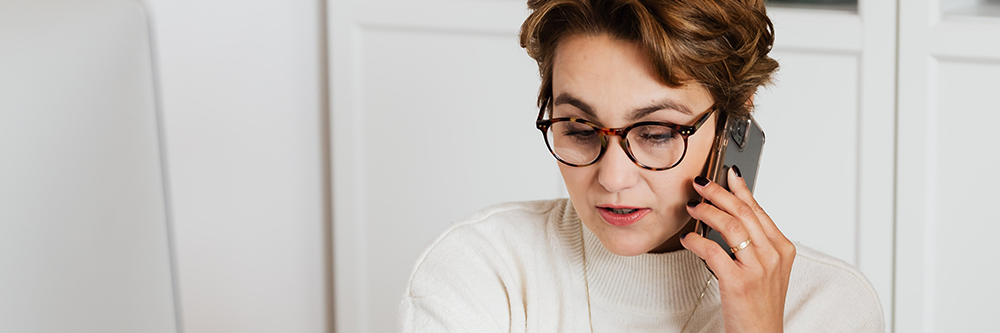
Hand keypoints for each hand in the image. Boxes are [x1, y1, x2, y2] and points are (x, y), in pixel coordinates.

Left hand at [680, 166, 795, 332]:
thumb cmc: (760, 304)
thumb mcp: (767, 269)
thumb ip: (755, 242)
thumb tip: (734, 215)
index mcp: (782, 248)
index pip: (758, 210)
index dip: (740, 189)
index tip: (727, 174)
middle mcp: (772, 255)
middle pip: (744, 211)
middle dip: (718, 193)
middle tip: (700, 184)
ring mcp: (757, 268)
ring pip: (729, 225)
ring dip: (707, 211)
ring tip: (693, 208)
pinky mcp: (738, 282)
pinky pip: (713, 251)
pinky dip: (696, 241)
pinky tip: (688, 239)